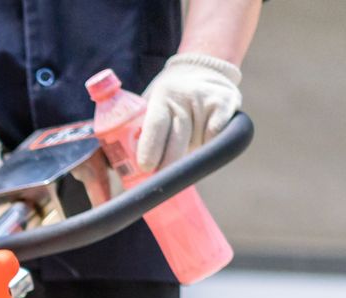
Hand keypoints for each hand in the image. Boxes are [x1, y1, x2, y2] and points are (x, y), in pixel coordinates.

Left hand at [138, 53, 241, 171]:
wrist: (201, 71)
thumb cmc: (167, 100)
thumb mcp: (149, 104)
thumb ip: (138, 128)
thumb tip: (119, 162)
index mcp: (161, 96)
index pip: (156, 126)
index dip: (151, 149)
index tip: (146, 168)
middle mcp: (185, 96)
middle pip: (177, 140)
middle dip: (168, 164)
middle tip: (161, 179)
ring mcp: (208, 99)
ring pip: (198, 143)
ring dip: (189, 155)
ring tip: (183, 150)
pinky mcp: (227, 103)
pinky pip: (217, 137)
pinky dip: (209, 146)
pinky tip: (202, 144)